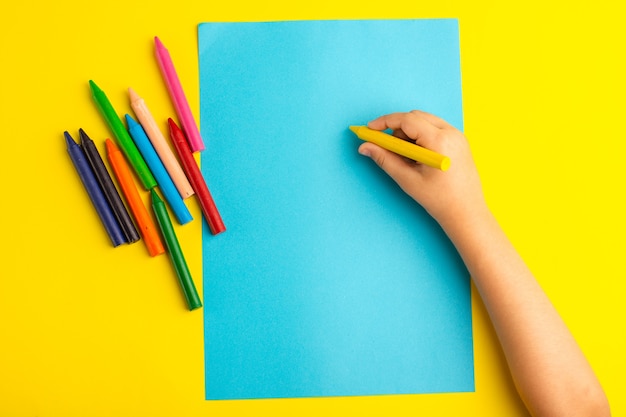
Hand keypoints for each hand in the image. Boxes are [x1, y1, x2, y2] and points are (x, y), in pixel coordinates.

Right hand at [358, 110, 487, 228]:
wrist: (466, 212)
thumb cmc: (439, 200)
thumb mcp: (407, 179)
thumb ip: (385, 159)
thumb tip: (365, 147)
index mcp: (439, 141)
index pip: (407, 120)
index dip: (385, 122)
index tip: (370, 129)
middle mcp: (451, 133)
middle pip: (415, 117)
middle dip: (397, 129)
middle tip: (387, 148)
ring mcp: (458, 135)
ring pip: (425, 121)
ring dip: (409, 133)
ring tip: (406, 158)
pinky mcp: (459, 141)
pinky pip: (435, 129)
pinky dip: (420, 137)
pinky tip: (418, 157)